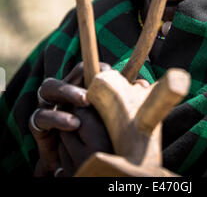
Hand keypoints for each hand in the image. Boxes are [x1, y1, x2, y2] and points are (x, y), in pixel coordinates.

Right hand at [30, 62, 149, 176]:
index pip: (82, 69)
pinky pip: (41, 116)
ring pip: (48, 88)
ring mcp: (48, 105)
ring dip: (66, 92)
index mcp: (77, 86)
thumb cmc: (95, 133)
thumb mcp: (109, 115)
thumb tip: (143, 84)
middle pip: (69, 68)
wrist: (77, 163)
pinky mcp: (39, 125)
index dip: (93, 67)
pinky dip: (56, 117)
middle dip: (77, 76)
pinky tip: (73, 124)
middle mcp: (61, 92)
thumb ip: (123, 98)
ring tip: (84, 102)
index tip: (108, 71)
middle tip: (93, 86)